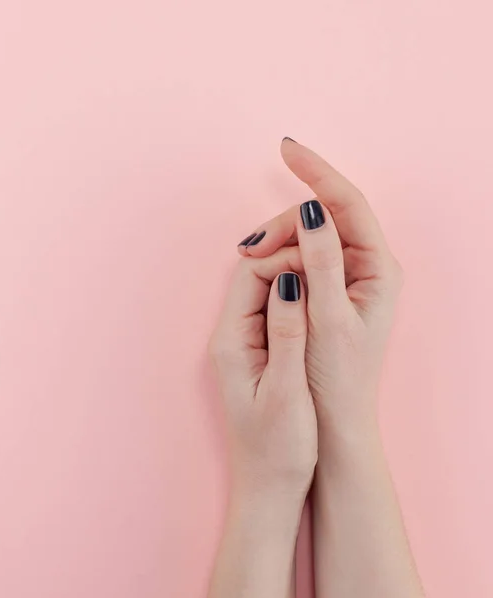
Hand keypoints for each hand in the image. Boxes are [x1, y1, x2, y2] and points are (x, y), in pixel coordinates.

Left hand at [208, 249, 317, 493]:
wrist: (269, 486)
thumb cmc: (277, 447)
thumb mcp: (287, 390)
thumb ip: (287, 333)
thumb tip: (289, 281)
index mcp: (231, 340)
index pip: (251, 274)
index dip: (285, 259)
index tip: (321, 261)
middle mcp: (231, 336)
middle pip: (256, 277)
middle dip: (290, 263)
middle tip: (329, 262)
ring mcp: (244, 344)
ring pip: (267, 292)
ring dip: (296, 281)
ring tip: (330, 279)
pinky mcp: (259, 354)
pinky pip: (275, 312)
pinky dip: (298, 301)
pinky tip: (322, 305)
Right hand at [237, 139, 403, 434]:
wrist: (335, 421)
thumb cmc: (337, 377)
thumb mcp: (329, 319)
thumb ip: (322, 262)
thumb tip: (309, 210)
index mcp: (378, 268)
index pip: (348, 203)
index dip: (317, 172)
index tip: (285, 149)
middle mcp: (365, 266)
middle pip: (323, 219)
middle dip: (283, 222)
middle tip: (247, 245)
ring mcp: (345, 277)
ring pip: (308, 237)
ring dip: (277, 239)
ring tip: (247, 257)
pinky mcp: (326, 290)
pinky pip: (301, 257)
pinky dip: (279, 254)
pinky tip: (259, 262)